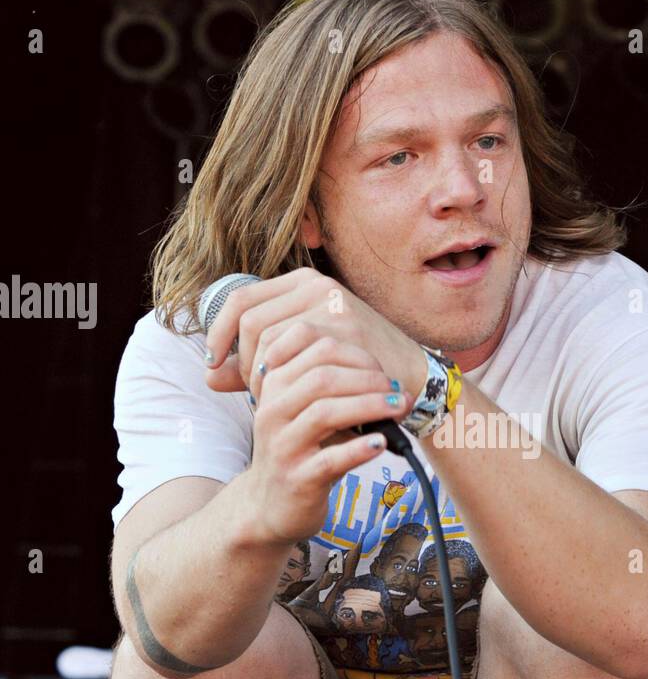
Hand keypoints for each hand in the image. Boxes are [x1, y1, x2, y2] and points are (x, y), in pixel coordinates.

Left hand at [204, 267, 427, 402]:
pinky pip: (291, 352)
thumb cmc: (351, 370)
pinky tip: (285, 395)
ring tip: (270, 396)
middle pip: (249, 321)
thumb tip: (208, 378)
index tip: (213, 363)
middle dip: (241, 361)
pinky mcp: (344, 327)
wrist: (409, 379)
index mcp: (301, 283)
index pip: (240, 300)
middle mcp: (315, 284)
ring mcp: (331, 303)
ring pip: (267, 339)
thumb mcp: (300, 358)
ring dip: (260, 373)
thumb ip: (256, 365)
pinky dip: (280, 377)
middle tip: (253, 390)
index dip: (219, 334)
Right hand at [235, 332, 413, 545]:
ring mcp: (282, 447)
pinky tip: (382, 443)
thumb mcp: (307, 412)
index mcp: (275, 386)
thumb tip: (390, 380)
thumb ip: (335, 389)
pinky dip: (360, 448)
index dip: (358, 356)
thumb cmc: (300, 450)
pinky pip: (331, 459)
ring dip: (370, 406)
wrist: (271, 503)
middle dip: (369, 379)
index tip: (384, 369)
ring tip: (399, 410)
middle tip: (398, 391)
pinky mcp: (298, 479)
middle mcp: (273, 412)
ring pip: (325, 413)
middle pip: (322, 378)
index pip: (316, 351)